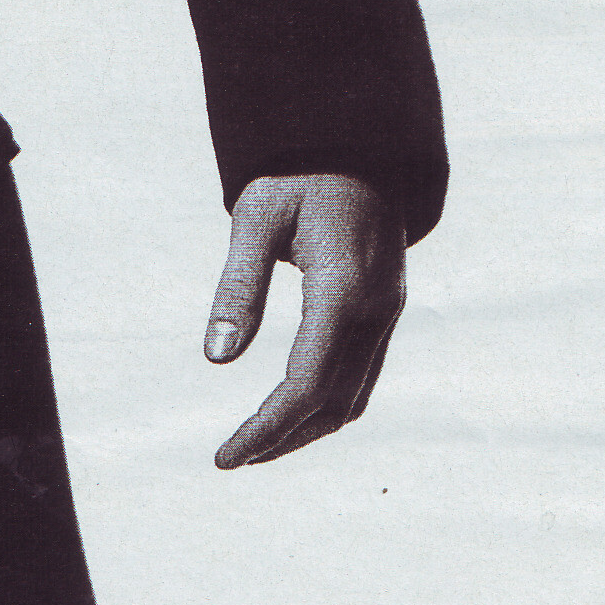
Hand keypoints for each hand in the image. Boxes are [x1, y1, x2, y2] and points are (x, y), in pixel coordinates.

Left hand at [203, 173, 405, 468]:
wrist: (358, 147)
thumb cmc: (298, 177)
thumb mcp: (255, 218)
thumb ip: (238, 287)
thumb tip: (217, 359)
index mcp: (343, 288)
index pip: (306, 382)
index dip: (267, 427)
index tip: (228, 455)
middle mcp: (375, 309)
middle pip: (333, 402)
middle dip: (283, 438)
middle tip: (232, 457)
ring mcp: (387, 313)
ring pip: (354, 397)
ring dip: (307, 430)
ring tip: (256, 445)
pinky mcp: (386, 312)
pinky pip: (361, 376)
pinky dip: (327, 405)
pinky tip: (292, 412)